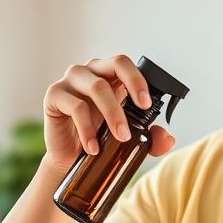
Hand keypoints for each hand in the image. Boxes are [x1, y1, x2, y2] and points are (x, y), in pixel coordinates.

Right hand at [43, 55, 175, 171]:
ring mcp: (70, 81)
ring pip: (96, 87)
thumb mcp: (128, 138)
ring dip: (112, 115)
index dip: (138, 79)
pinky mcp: (54, 94)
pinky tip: (93, 148)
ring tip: (119, 139)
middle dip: (129, 96)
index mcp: (109, 75)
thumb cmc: (99, 138)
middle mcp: (90, 72)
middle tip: (132, 128)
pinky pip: (75, 106)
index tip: (147, 105)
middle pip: (114, 66)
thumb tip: (168, 140)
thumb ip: (150, 137)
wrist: (70, 158)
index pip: (125, 64)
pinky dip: (87, 130)